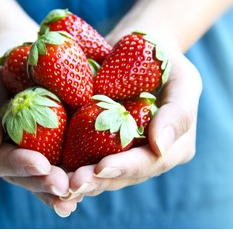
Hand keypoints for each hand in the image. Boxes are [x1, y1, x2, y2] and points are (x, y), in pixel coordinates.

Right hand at [0, 31, 81, 216]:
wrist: (20, 54)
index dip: (19, 165)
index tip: (41, 165)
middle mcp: (7, 156)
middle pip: (25, 176)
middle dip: (44, 184)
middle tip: (64, 188)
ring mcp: (31, 153)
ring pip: (45, 175)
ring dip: (62, 187)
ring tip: (78, 194)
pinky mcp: (53, 145)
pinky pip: (64, 159)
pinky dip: (77, 170)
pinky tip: (93, 180)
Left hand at [66, 43, 202, 196]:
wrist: (139, 47)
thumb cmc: (165, 59)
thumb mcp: (183, 79)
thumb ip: (178, 113)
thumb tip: (161, 147)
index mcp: (173, 147)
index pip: (150, 163)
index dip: (126, 168)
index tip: (102, 168)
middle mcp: (148, 155)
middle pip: (122, 175)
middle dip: (97, 181)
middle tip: (72, 184)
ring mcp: (123, 150)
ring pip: (101, 173)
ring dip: (80, 178)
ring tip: (57, 182)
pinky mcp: (100, 141)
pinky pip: (85, 155)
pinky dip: (69, 163)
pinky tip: (49, 168)